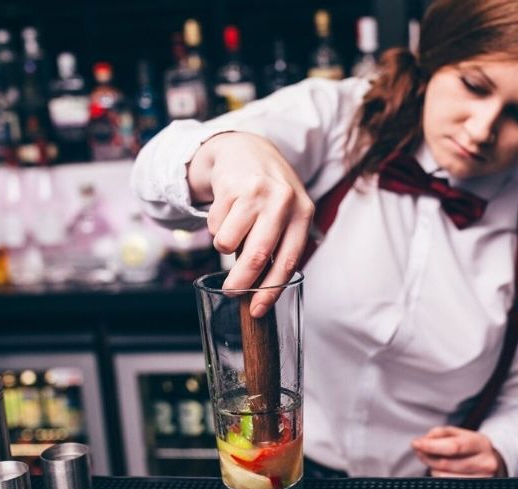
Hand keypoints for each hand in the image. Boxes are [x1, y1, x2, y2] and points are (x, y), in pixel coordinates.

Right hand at [189, 132, 314, 316]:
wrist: (246, 150)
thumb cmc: (269, 191)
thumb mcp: (288, 212)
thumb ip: (280, 243)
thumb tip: (261, 290)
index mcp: (303, 213)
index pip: (288, 260)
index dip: (271, 290)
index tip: (258, 310)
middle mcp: (283, 202)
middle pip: (256, 256)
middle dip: (240, 282)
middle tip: (232, 292)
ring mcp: (256, 193)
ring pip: (227, 243)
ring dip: (224, 246)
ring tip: (232, 232)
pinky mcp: (231, 186)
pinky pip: (214, 225)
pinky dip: (215, 227)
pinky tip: (226, 210)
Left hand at [410, 426, 507, 477]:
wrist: (491, 463)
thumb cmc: (470, 447)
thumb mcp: (459, 434)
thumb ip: (440, 434)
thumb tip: (423, 441)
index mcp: (481, 444)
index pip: (454, 446)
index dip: (432, 446)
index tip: (416, 443)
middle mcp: (486, 463)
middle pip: (447, 464)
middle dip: (427, 457)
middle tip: (419, 450)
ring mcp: (483, 480)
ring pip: (444, 477)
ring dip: (433, 468)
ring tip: (434, 460)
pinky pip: (448, 485)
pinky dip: (440, 477)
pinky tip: (442, 471)